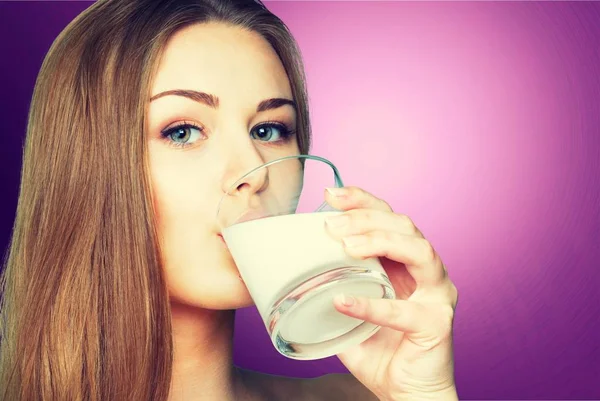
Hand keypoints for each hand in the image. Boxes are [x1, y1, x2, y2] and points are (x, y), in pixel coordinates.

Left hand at [323, 186, 458, 400]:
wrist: (406, 394)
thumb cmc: (380, 349)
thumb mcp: (350, 308)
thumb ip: (333, 286)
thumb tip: (293, 267)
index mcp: (406, 262)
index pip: (389, 218)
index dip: (364, 201)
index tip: (331, 195)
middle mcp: (427, 271)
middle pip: (405, 226)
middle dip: (367, 217)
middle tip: (332, 225)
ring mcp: (437, 296)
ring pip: (419, 251)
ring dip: (381, 242)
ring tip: (346, 246)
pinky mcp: (437, 324)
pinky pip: (405, 311)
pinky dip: (372, 305)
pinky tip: (342, 301)